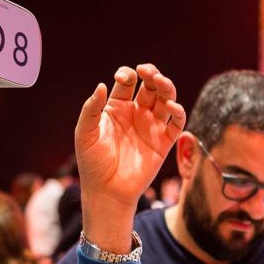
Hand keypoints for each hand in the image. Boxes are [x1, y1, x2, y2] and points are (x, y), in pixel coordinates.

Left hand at [75, 64, 185, 251]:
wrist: (107, 191)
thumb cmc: (92, 163)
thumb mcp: (85, 133)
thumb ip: (91, 109)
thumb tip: (102, 85)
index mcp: (117, 107)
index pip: (127, 82)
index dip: (127, 74)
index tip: (123, 78)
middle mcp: (136, 113)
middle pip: (150, 86)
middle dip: (152, 74)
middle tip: (148, 72)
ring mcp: (151, 126)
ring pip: (166, 99)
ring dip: (167, 87)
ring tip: (162, 82)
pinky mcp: (164, 142)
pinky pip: (177, 122)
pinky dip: (178, 111)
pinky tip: (170, 106)